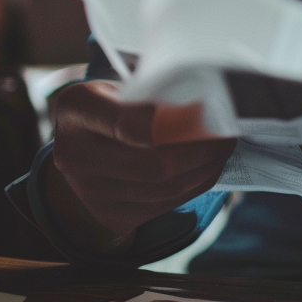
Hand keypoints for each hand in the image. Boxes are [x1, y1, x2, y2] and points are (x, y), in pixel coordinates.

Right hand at [45, 78, 236, 247]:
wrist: (78, 145)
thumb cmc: (109, 105)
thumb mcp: (120, 84)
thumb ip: (151, 93)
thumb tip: (205, 107)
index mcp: (77, 109)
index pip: (133, 123)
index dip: (178, 123)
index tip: (210, 113)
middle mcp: (73, 155)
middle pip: (155, 164)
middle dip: (202, 151)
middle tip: (228, 134)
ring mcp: (89, 192)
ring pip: (165, 189)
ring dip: (204, 170)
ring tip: (223, 149)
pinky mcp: (109, 216)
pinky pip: (164, 206)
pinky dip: (193, 187)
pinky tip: (207, 168)